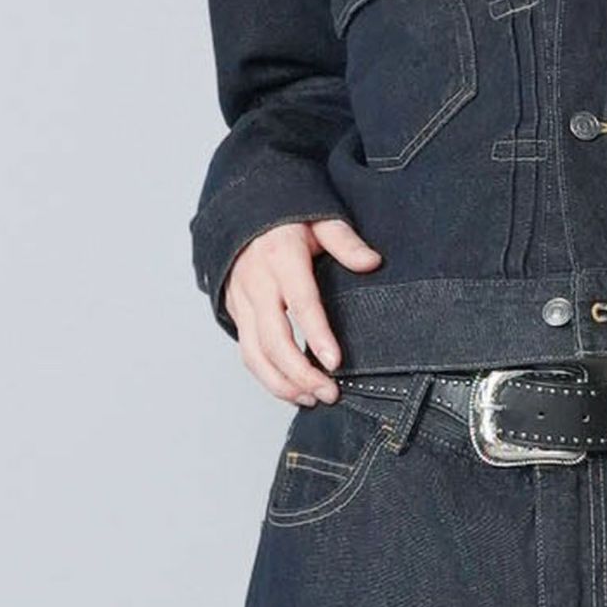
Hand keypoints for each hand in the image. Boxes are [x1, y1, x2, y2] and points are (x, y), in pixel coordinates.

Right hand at [224, 218, 382, 406]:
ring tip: (312, 398)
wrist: (244, 208)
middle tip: (329, 392)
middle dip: (300, 373)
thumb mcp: (321, 217)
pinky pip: (246, 350)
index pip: (301, 302)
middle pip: (273, 338)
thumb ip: (346, 241)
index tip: (335, 362)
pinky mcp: (234, 310)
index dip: (317, 335)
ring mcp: (241, 298)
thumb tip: (372, 262)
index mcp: (281, 257)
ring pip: (254, 353)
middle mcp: (256, 282)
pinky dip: (266, 376)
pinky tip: (290, 389)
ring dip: (281, 382)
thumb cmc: (288, 215)